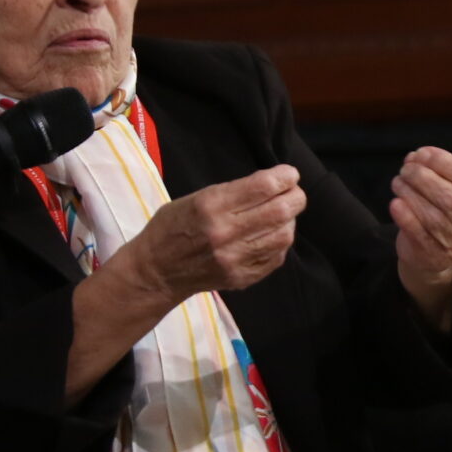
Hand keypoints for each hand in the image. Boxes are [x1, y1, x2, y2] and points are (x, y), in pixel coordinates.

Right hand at [114, 166, 304, 302]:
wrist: (156, 271)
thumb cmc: (173, 227)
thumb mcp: (195, 198)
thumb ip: (233, 192)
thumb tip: (273, 184)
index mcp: (211, 206)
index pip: (263, 187)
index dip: (285, 177)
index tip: (290, 174)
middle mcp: (225, 233)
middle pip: (280, 211)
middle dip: (295, 197)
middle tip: (294, 193)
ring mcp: (235, 259)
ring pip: (284, 235)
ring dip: (290, 220)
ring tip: (284, 214)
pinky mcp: (242, 277)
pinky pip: (277, 257)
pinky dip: (281, 242)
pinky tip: (273, 235)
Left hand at [390, 146, 451, 325]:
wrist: (437, 257)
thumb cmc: (443, 212)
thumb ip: (439, 171)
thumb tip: (416, 156)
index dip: (442, 161)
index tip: (421, 154)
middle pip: (450, 197)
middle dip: (422, 177)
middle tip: (405, 169)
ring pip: (433, 216)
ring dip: (410, 194)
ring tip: (398, 183)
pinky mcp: (435, 255)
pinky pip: (419, 234)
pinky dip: (405, 216)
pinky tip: (395, 203)